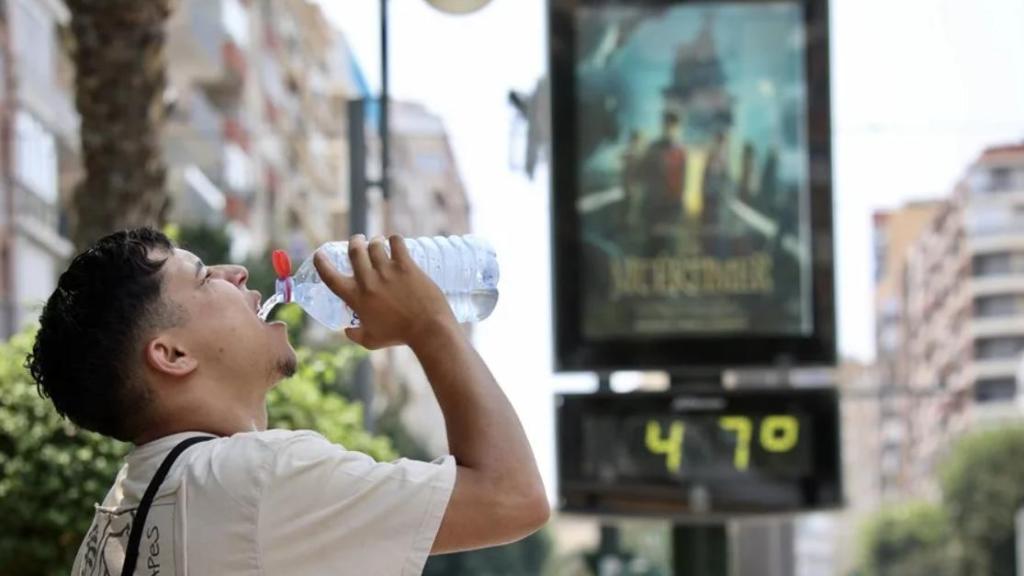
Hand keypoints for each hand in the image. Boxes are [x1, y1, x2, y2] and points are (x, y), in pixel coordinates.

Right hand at [314, 235, 456, 349]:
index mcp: (356, 298)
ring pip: (375, 244)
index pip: (329, 276)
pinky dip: (394, 239)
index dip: (321, 262)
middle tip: (358, 240)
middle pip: (354, 250)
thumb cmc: (398, 336)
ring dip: (375, 241)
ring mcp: (387, 271)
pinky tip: (395, 242)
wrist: (428, 330)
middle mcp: (368, 281)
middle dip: (354, 241)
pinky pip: (396, 242)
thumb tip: (347, 330)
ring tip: (378, 242)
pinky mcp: (406, 266)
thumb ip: (355, 335)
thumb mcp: (371, 341)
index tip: (319, 254)